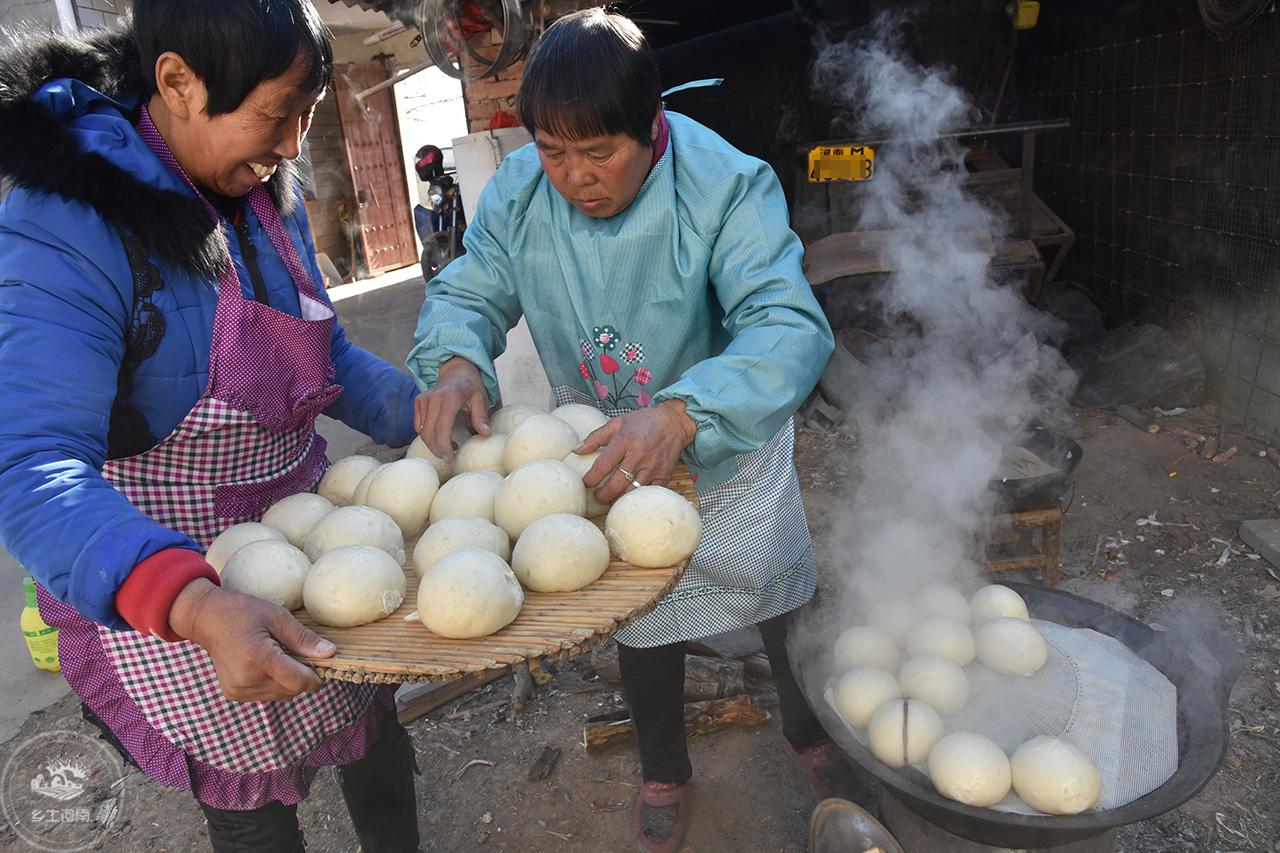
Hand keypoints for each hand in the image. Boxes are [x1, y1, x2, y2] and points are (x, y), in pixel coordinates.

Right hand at [169, 579, 335, 701]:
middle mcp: (247, 680)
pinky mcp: (233, 694)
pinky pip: (266, 695)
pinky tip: (264, 664)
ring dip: (287, 680)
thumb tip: (330, 653)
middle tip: (295, 651)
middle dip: (301, 675)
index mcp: (259, 659)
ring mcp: (238, 690)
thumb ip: (303, 638)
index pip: (299, 682)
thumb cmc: (243, 612)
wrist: (206, 619)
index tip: (321, 663)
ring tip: (277, 655)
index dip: (316, 677)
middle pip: (292, 690)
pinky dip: (273, 683)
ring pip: (281, 695)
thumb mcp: (277, 617)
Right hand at [414, 357, 489, 459]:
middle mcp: (433, 399)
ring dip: (433, 443)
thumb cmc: (470, 386)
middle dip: (437, 449)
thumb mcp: (481, 399)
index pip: (441, 428)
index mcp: (449, 398)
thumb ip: (481, 417)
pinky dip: (427, 434)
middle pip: (429, 433)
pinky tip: (440, 436)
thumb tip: (485, 433)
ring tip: (449, 446)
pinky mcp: (418, 401)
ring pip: (422, 431)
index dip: (444, 446)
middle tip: (449, 457)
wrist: (457, 370)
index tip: (450, 457)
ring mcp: (424, 399)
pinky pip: (418, 425)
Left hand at [578, 400, 695, 503]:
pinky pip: (648, 493)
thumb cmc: (643, 421)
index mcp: (625, 441)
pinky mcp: (664, 475)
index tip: (586, 483)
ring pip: (631, 492)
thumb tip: (576, 450)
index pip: (603, 465)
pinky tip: (629, 499)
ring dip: (618, 499)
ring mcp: (653, 467)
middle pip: (616, 484)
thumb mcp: (618, 422)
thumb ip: (595, 437)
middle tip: (597, 497)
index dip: (591, 478)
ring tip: (611, 500)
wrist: (674, 422)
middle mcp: (639, 455)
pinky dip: (638, 498)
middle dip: (603, 495)